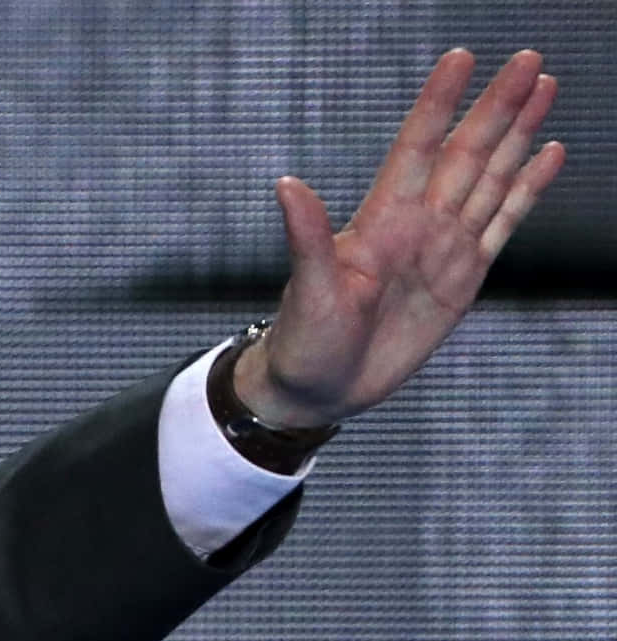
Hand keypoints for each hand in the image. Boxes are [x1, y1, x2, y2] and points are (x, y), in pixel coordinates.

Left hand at [234, 48, 565, 427]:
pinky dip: (527, 189)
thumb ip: (307, 237)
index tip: (460, 59)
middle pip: (467, 153)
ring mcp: (443, 248)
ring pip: (491, 178)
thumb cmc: (304, 340)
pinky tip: (547, 154)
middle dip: (497, 107)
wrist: (320, 388)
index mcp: (380, 221)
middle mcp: (417, 225)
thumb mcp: (308, 290)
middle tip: (528, 60)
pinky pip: (503, 223)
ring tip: (543, 87)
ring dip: (518, 134)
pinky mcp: (463, 277)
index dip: (438, 105)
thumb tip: (286, 186)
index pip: (416, 148)